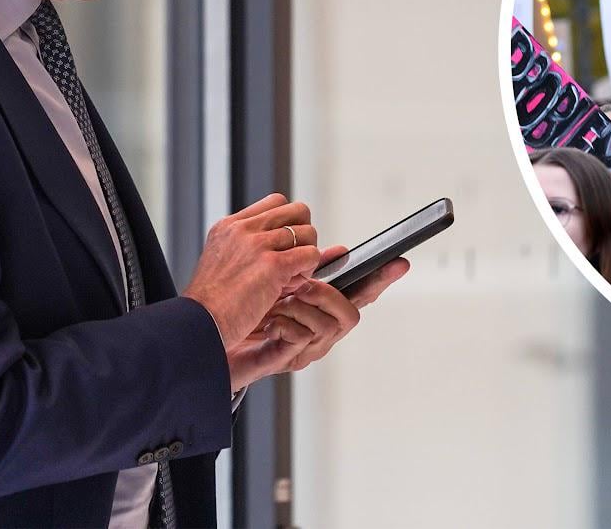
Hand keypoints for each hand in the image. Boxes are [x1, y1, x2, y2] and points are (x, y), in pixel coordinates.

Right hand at [183, 194, 323, 351]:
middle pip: (297, 211)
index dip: (288, 223)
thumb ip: (245, 249)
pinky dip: (309, 269)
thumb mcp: (222, 261)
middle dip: (303, 235)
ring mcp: (258, 245)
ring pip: (308, 232)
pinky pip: (310, 254)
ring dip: (307, 254)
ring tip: (292, 276)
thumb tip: (280, 249)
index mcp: (230, 225)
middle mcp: (244, 229)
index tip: (283, 246)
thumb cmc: (211, 304)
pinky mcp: (272, 265)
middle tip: (294, 259)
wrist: (200, 323)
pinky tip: (293, 285)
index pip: (276, 203)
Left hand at [223, 245, 409, 391]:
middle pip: (352, 312)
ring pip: (329, 325)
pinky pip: (303, 338)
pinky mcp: (290, 359)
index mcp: (320, 308)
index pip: (359, 292)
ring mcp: (307, 347)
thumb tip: (338, 250)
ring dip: (300, 307)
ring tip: (274, 304)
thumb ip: (305, 265)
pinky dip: (284, 324)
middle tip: (299, 284)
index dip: (381, 279)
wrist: (210, 342)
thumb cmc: (241, 311)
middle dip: (328, 293)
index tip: (401, 263)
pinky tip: (267, 323)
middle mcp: (319, 330)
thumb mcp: (275, 279)